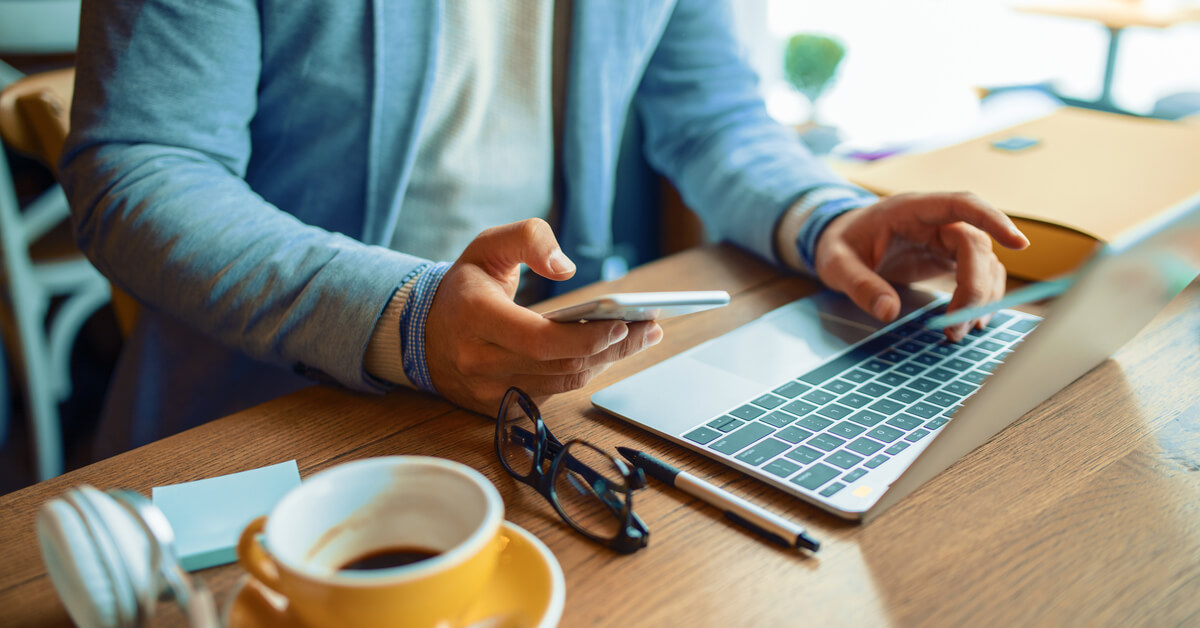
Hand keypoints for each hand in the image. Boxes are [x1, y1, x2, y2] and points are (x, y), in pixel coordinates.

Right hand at [425, 218, 662, 414]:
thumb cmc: (465, 285)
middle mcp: (479, 360)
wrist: (424, 332)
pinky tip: (608, 352)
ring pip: (562, 383)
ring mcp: (488, 390)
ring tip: (638, 336)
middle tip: (649, 328)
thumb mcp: (488, 245)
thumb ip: (529, 239)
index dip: (586, 336)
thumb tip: (566, 266)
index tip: (623, 322)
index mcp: (474, 317)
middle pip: (560, 364)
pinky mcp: (498, 407)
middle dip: (613, 347)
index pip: (539, 339)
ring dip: (606, 361)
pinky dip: (584, 372)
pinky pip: (553, 393)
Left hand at [814, 192, 1028, 341]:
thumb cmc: (839, 244)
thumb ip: (860, 285)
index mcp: (911, 209)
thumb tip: (888, 312)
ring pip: (983, 262)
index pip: (962, 204)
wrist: (838, 241)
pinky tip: (968, 320)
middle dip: (975, 287)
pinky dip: (978, 297)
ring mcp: (944, 238)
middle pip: (977, 245)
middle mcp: (935, 221)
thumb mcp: (836, 264)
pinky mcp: (947, 256)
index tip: (1020, 244)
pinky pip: (976, 273)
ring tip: (958, 331)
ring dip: (980, 297)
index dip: (993, 220)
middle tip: (957, 326)